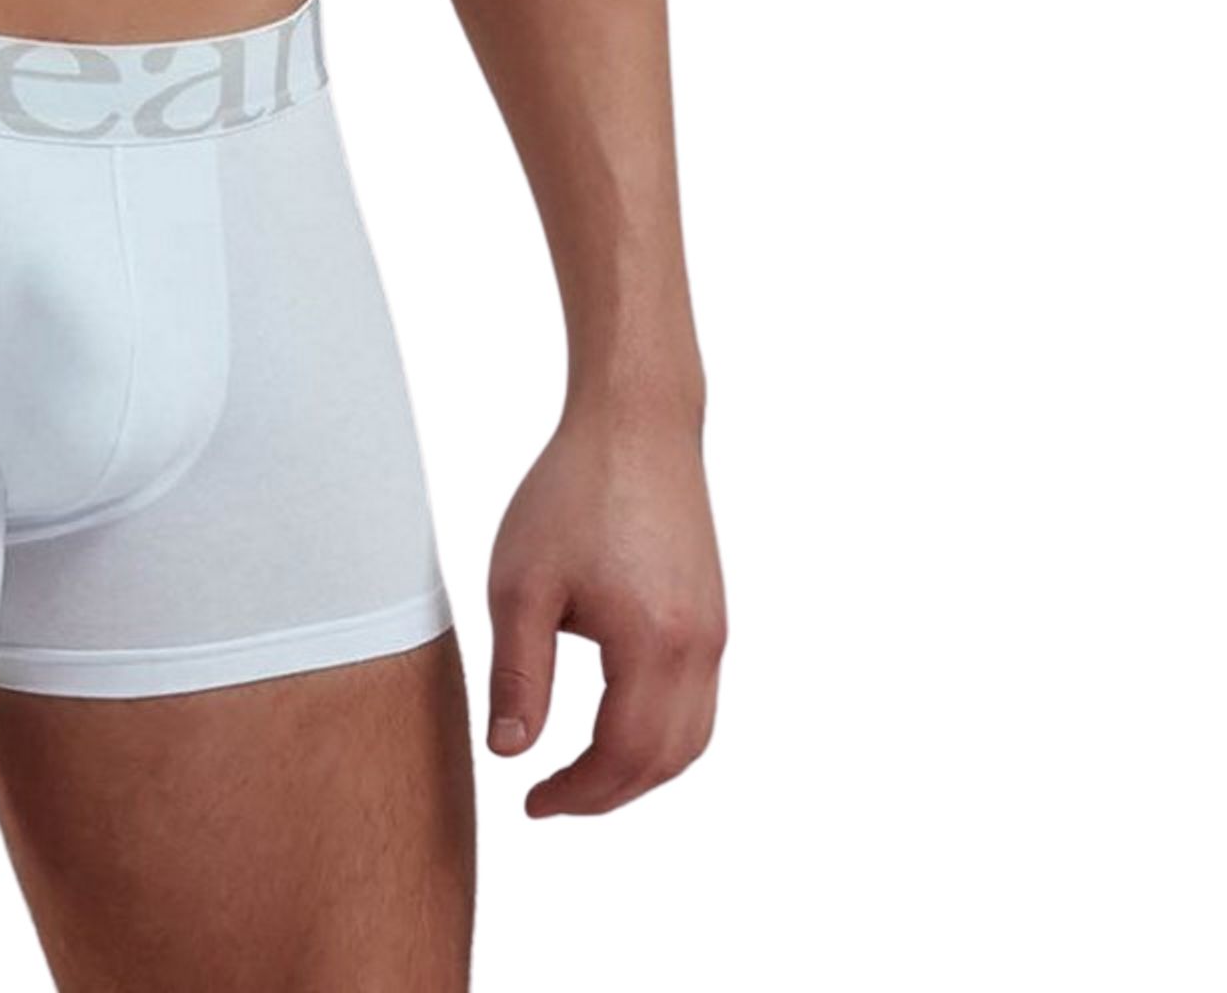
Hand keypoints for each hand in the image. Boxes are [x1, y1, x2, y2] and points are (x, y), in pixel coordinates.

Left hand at [484, 396, 724, 815]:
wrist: (637, 422)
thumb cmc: (573, 491)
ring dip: (640, 771)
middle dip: (608, 794)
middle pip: (666, 760)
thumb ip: (519, 674)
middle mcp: (700, 647)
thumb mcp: (521, 583)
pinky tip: (615, 724)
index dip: (577, 794)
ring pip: (691, 738)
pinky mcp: (713, 614)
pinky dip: (661, 735)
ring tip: (580, 774)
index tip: (531, 803)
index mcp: (653, 643)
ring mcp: (715, 632)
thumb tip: (511, 752)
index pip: (622, 757)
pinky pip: (698, 702)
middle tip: (550, 799)